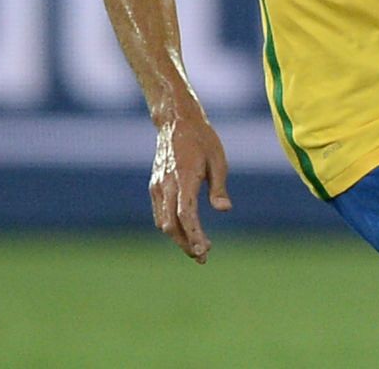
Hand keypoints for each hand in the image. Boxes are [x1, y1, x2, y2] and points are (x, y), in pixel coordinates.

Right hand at [149, 111, 232, 262]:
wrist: (175, 121)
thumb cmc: (202, 139)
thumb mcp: (218, 159)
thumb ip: (219, 187)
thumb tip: (224, 210)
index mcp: (184, 177)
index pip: (186, 215)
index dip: (194, 236)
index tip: (203, 251)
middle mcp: (166, 184)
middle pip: (171, 225)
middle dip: (186, 244)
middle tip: (203, 257)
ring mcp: (157, 186)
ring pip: (163, 222)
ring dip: (178, 238)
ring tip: (196, 249)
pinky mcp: (155, 186)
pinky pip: (160, 213)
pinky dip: (171, 227)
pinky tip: (185, 232)